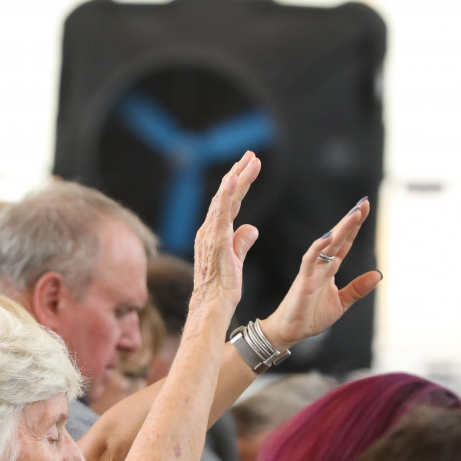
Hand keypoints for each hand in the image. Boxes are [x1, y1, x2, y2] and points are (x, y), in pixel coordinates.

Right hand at [192, 151, 261, 312]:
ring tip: (249, 160)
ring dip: (236, 178)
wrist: (211, 305)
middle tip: (251, 155)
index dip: (239, 184)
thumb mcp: (236, 260)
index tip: (250, 167)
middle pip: (225, 196)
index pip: (229, 203)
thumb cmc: (221, 288)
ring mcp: (210, 234)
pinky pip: (220, 213)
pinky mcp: (215, 240)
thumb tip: (252, 228)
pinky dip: (226, 194)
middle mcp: (208, 230)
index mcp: (214, 234)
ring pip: (224, 199)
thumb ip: (242, 242)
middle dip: (238, 173)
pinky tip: (233, 178)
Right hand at [260, 197, 381, 347]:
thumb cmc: (310, 316)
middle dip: (350, 221)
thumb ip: (357, 288)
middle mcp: (321, 266)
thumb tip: (378, 274)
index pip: (344, 243)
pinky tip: (329, 236)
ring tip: (354, 213)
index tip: (365, 208)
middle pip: (338, 238)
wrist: (290, 332)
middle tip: (364, 202)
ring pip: (327, 245)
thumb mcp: (341, 302)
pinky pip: (310, 260)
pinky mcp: (302, 281)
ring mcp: (311, 271)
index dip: (354, 227)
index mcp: (329, 269)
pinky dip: (318, 248)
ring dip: (340, 229)